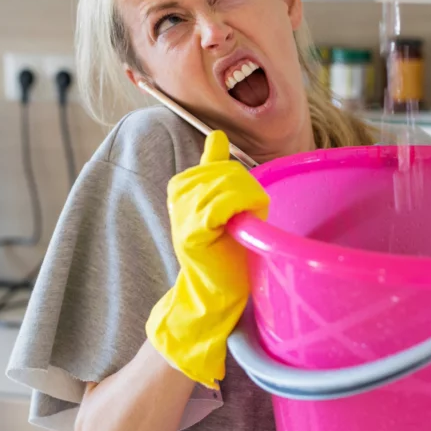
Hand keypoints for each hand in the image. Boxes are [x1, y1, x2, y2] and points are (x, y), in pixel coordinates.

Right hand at [145, 130, 268, 389]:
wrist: (215, 295)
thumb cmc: (225, 251)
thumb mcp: (223, 204)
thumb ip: (217, 171)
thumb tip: (216, 135)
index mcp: (183, 186)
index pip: (219, 164)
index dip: (239, 183)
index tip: (244, 207)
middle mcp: (179, 196)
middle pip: (225, 172)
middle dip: (247, 192)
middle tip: (251, 217)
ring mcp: (182, 214)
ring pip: (226, 185)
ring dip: (248, 202)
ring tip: (249, 221)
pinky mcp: (192, 233)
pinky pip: (221, 205)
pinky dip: (240, 210)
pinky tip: (244, 223)